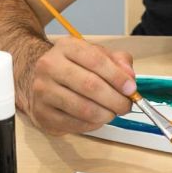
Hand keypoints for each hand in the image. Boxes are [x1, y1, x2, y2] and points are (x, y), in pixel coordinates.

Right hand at [20, 37, 136, 134]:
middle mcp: (50, 66)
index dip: (117, 77)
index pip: (95, 60)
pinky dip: (93, 125)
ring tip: (113, 113)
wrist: (40, 79)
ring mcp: (42, 91)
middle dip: (115, 99)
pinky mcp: (42, 113)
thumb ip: (117, 62)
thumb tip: (129, 78)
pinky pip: (74, 124)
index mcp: (66, 47)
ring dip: (105, 114)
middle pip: (90, 86)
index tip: (131, 89)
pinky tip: (98, 119)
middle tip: (126, 106)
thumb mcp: (96, 55)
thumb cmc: (74, 67)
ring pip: (83, 108)